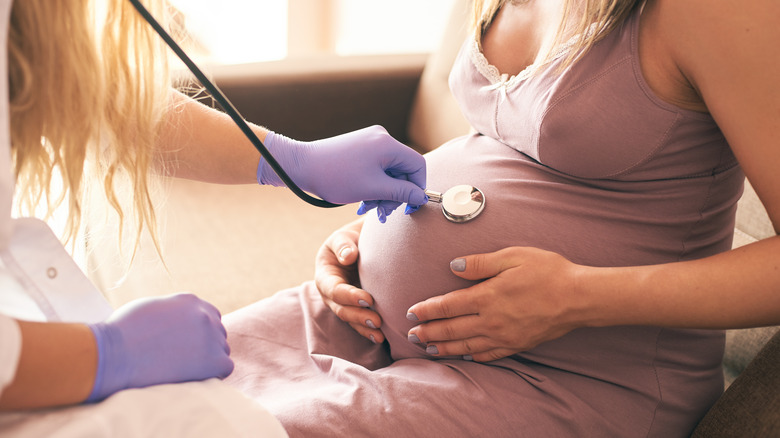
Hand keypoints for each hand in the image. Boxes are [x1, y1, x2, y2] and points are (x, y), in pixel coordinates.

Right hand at [87, 294, 232, 401]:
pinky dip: (214, 374)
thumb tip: (175, 321)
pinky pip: (226, 367)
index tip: (187, 344)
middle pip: (217, 332)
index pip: (209, 315)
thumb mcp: (150, 308)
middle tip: (184, 360)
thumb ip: (171, 311)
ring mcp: (211, 336)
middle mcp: (205, 315)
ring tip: (183, 370)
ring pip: (221, 350)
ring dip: (208, 360)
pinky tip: (195, 378)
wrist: (115, 354)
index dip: (198, 332)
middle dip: (204, 345)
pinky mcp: (214, 360)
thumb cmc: (121, 333)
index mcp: (190, 301)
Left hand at [257, 126, 426, 219]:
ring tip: (369, 209)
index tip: (408, 207)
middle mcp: (381, 138)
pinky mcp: (360, 148)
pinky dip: (373, 185)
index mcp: (388, 144)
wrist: (301, 166)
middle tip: (382, 213)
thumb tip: (422, 197)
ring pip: (389, 172)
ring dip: (383, 193)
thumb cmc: (336, 177)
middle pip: (403, 169)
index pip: (418, 165)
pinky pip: (376, 168)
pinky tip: (363, 200)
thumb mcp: (373, 189)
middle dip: (395, 194)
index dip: (417, 188)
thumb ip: (402, 192)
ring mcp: (370, 141)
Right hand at [313, 218, 383, 343]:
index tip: (368, 299)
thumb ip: (343, 245)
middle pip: (341, 309)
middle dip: (358, 316)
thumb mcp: (343, 237)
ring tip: (380, 334)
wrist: (358, 246)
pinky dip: (368, 331)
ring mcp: (341, 304)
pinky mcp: (354, 310)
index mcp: (325, 277)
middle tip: (377, 320)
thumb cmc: (349, 241)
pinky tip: (381, 337)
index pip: (334, 290)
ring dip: (364, 327)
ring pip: (350, 320)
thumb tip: (348, 256)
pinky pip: (358, 324)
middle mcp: (330, 295)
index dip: (349, 296)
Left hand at [406, 247, 586, 361]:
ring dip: (445, 348)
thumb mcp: (513, 256)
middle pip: (452, 330)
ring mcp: (504, 336)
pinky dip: (473, 357)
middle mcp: (492, 320)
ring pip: (467, 346)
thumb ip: (479, 263)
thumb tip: (453, 266)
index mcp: (487, 296)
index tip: (411, 312)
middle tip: (411, 334)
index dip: (427, 310)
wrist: (579, 298)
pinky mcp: (518, 344)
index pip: (447, 306)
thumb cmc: (548, 271)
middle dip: (429, 332)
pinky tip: (465, 356)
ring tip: (428, 349)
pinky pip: (490, 355)